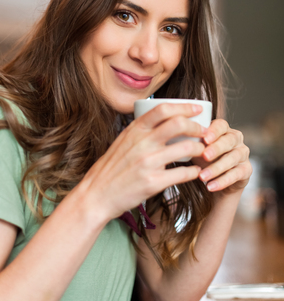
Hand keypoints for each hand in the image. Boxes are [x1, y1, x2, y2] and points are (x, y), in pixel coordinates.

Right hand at [80, 104, 206, 221]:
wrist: (97, 194)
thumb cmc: (112, 167)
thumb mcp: (123, 140)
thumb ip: (142, 129)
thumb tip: (166, 119)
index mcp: (135, 129)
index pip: (163, 109)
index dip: (184, 106)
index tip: (197, 108)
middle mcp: (142, 143)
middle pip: (178, 124)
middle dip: (197, 126)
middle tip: (204, 132)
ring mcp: (148, 162)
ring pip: (186, 148)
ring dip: (200, 149)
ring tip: (201, 152)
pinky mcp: (153, 182)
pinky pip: (183, 173)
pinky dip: (194, 171)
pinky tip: (195, 172)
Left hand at [194, 119, 251, 193]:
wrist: (215, 179)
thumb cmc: (203, 158)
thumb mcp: (196, 149)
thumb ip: (191, 142)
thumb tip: (177, 139)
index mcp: (223, 129)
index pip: (221, 125)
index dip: (214, 131)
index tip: (205, 139)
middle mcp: (236, 139)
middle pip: (229, 140)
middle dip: (216, 148)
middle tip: (204, 156)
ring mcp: (243, 154)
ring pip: (232, 158)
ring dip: (216, 168)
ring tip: (202, 176)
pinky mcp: (247, 170)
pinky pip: (236, 175)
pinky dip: (222, 181)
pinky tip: (210, 186)